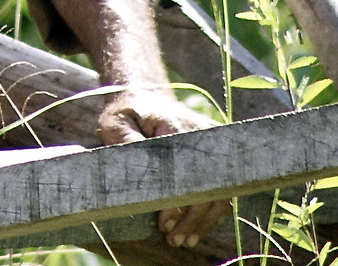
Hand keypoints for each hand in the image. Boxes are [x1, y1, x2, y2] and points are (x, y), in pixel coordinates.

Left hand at [94, 84, 227, 251]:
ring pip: (218, 191)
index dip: (177, 202)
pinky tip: (196, 230)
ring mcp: (213, 146)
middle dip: (190, 218)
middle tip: (173, 239)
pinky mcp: (216, 156)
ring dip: (202, 220)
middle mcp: (203, 135)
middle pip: (206, 186)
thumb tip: (136, 168)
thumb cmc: (128, 113)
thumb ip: (124, 140)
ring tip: (183, 240)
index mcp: (177, 127)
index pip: (185, 171)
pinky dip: (210, 212)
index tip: (164, 223)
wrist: (147, 97)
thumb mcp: (116, 122)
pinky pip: (221, 189)